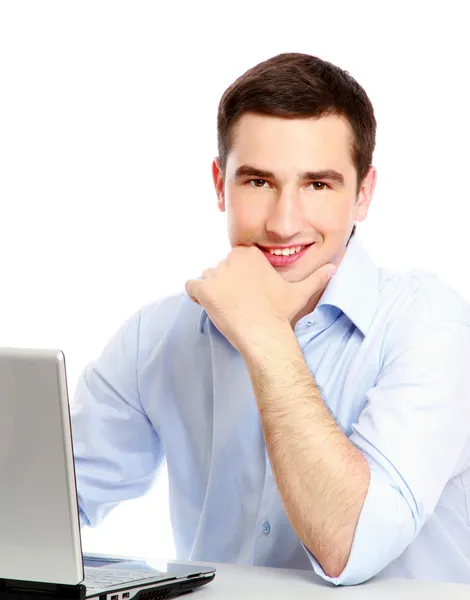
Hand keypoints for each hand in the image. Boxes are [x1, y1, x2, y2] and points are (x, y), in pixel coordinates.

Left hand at [185, 246, 335, 352]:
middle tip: (239, 304)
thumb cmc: (279, 313)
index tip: (247, 293)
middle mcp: (231, 258)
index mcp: (249, 254)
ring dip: (212, 291)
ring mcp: (216, 273)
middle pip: (220, 269)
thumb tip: (334, 269)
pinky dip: (195, 295)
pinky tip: (208, 305)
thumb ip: (316, 278)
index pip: (234, 261)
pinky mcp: (204, 289)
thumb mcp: (299, 292)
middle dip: (226, 285)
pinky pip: (191, 287)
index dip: (239, 277)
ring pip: (207, 278)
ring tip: (227, 307)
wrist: (264, 333)